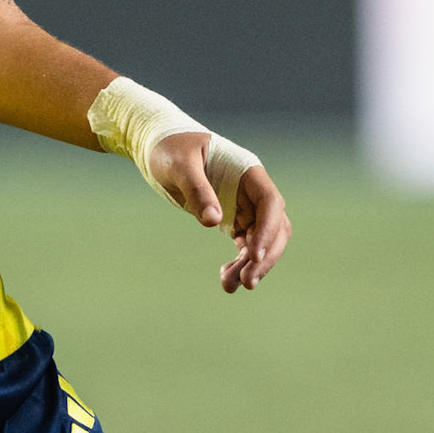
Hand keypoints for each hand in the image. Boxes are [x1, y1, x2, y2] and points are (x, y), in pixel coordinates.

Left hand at [145, 134, 291, 295]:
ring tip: (229, 285)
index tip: (254, 256)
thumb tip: (213, 221)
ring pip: (261, 241)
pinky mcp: (233, 218)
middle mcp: (252, 191)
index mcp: (247, 172)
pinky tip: (227, 277)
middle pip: (274, 227)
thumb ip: (197, 190)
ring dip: (251, 265)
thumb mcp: (179, 165)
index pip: (270, 202)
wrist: (159, 147)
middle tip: (247, 282)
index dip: (268, 230)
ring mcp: (245, 206)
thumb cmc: (170, 148)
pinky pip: (245, 245)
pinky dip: (240, 263)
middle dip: (264, 257)